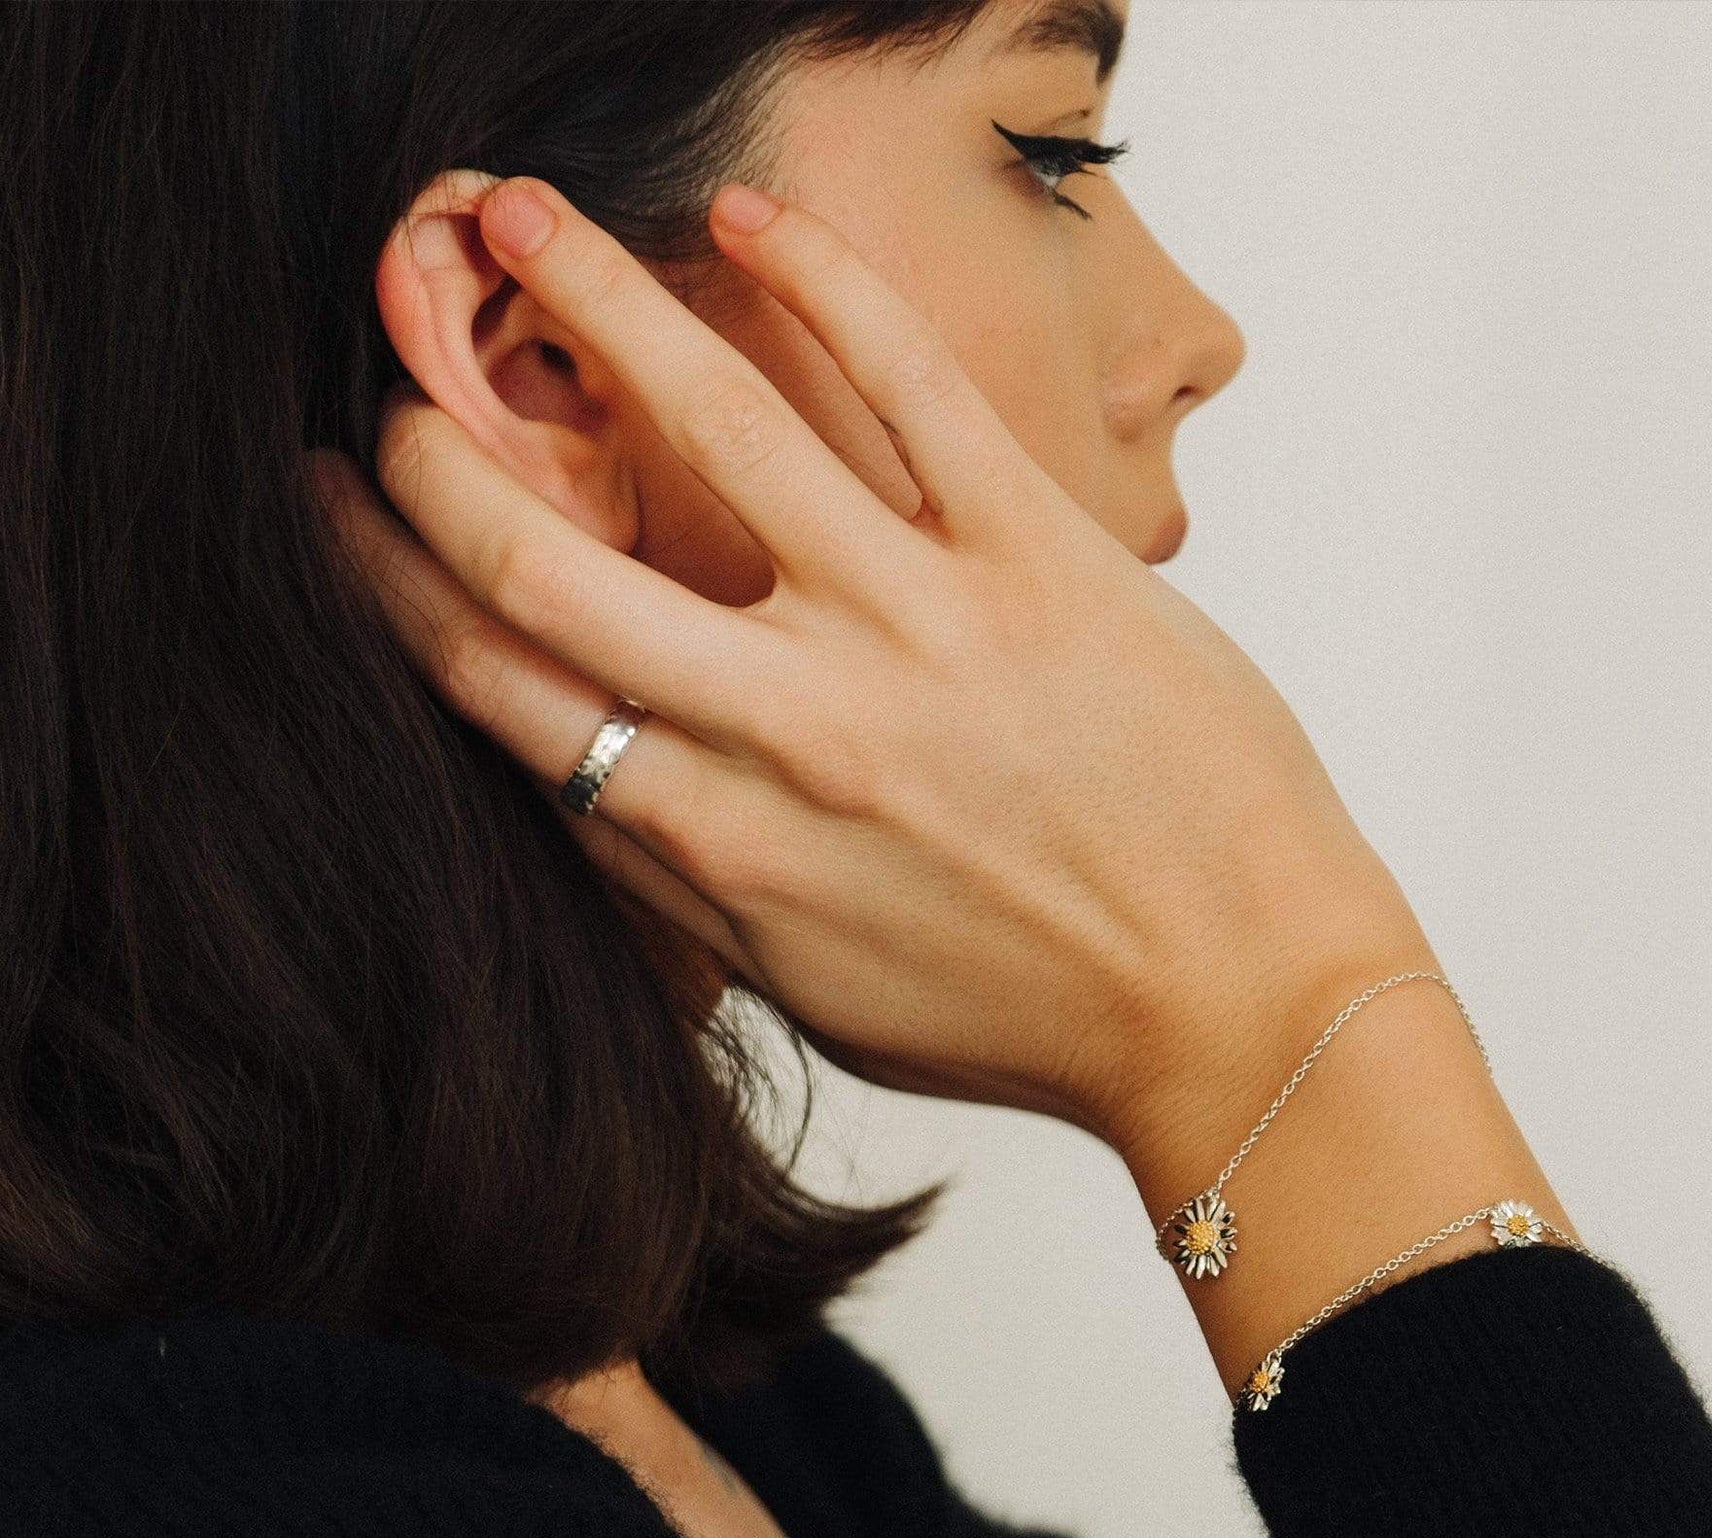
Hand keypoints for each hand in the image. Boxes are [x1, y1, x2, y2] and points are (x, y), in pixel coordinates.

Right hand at [312, 175, 1427, 1156]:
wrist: (1235, 1011)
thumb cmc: (1030, 1016)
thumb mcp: (819, 992)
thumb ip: (689, 888)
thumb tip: (582, 786)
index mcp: (719, 844)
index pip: (498, 684)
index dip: (390, 582)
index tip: (346, 512)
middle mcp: (790, 731)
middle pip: (541, 557)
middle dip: (432, 453)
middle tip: (399, 387)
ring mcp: (914, 629)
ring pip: (713, 425)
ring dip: (584, 298)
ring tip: (512, 218)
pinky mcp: (1035, 558)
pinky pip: (908, 385)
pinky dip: (816, 282)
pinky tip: (744, 225)